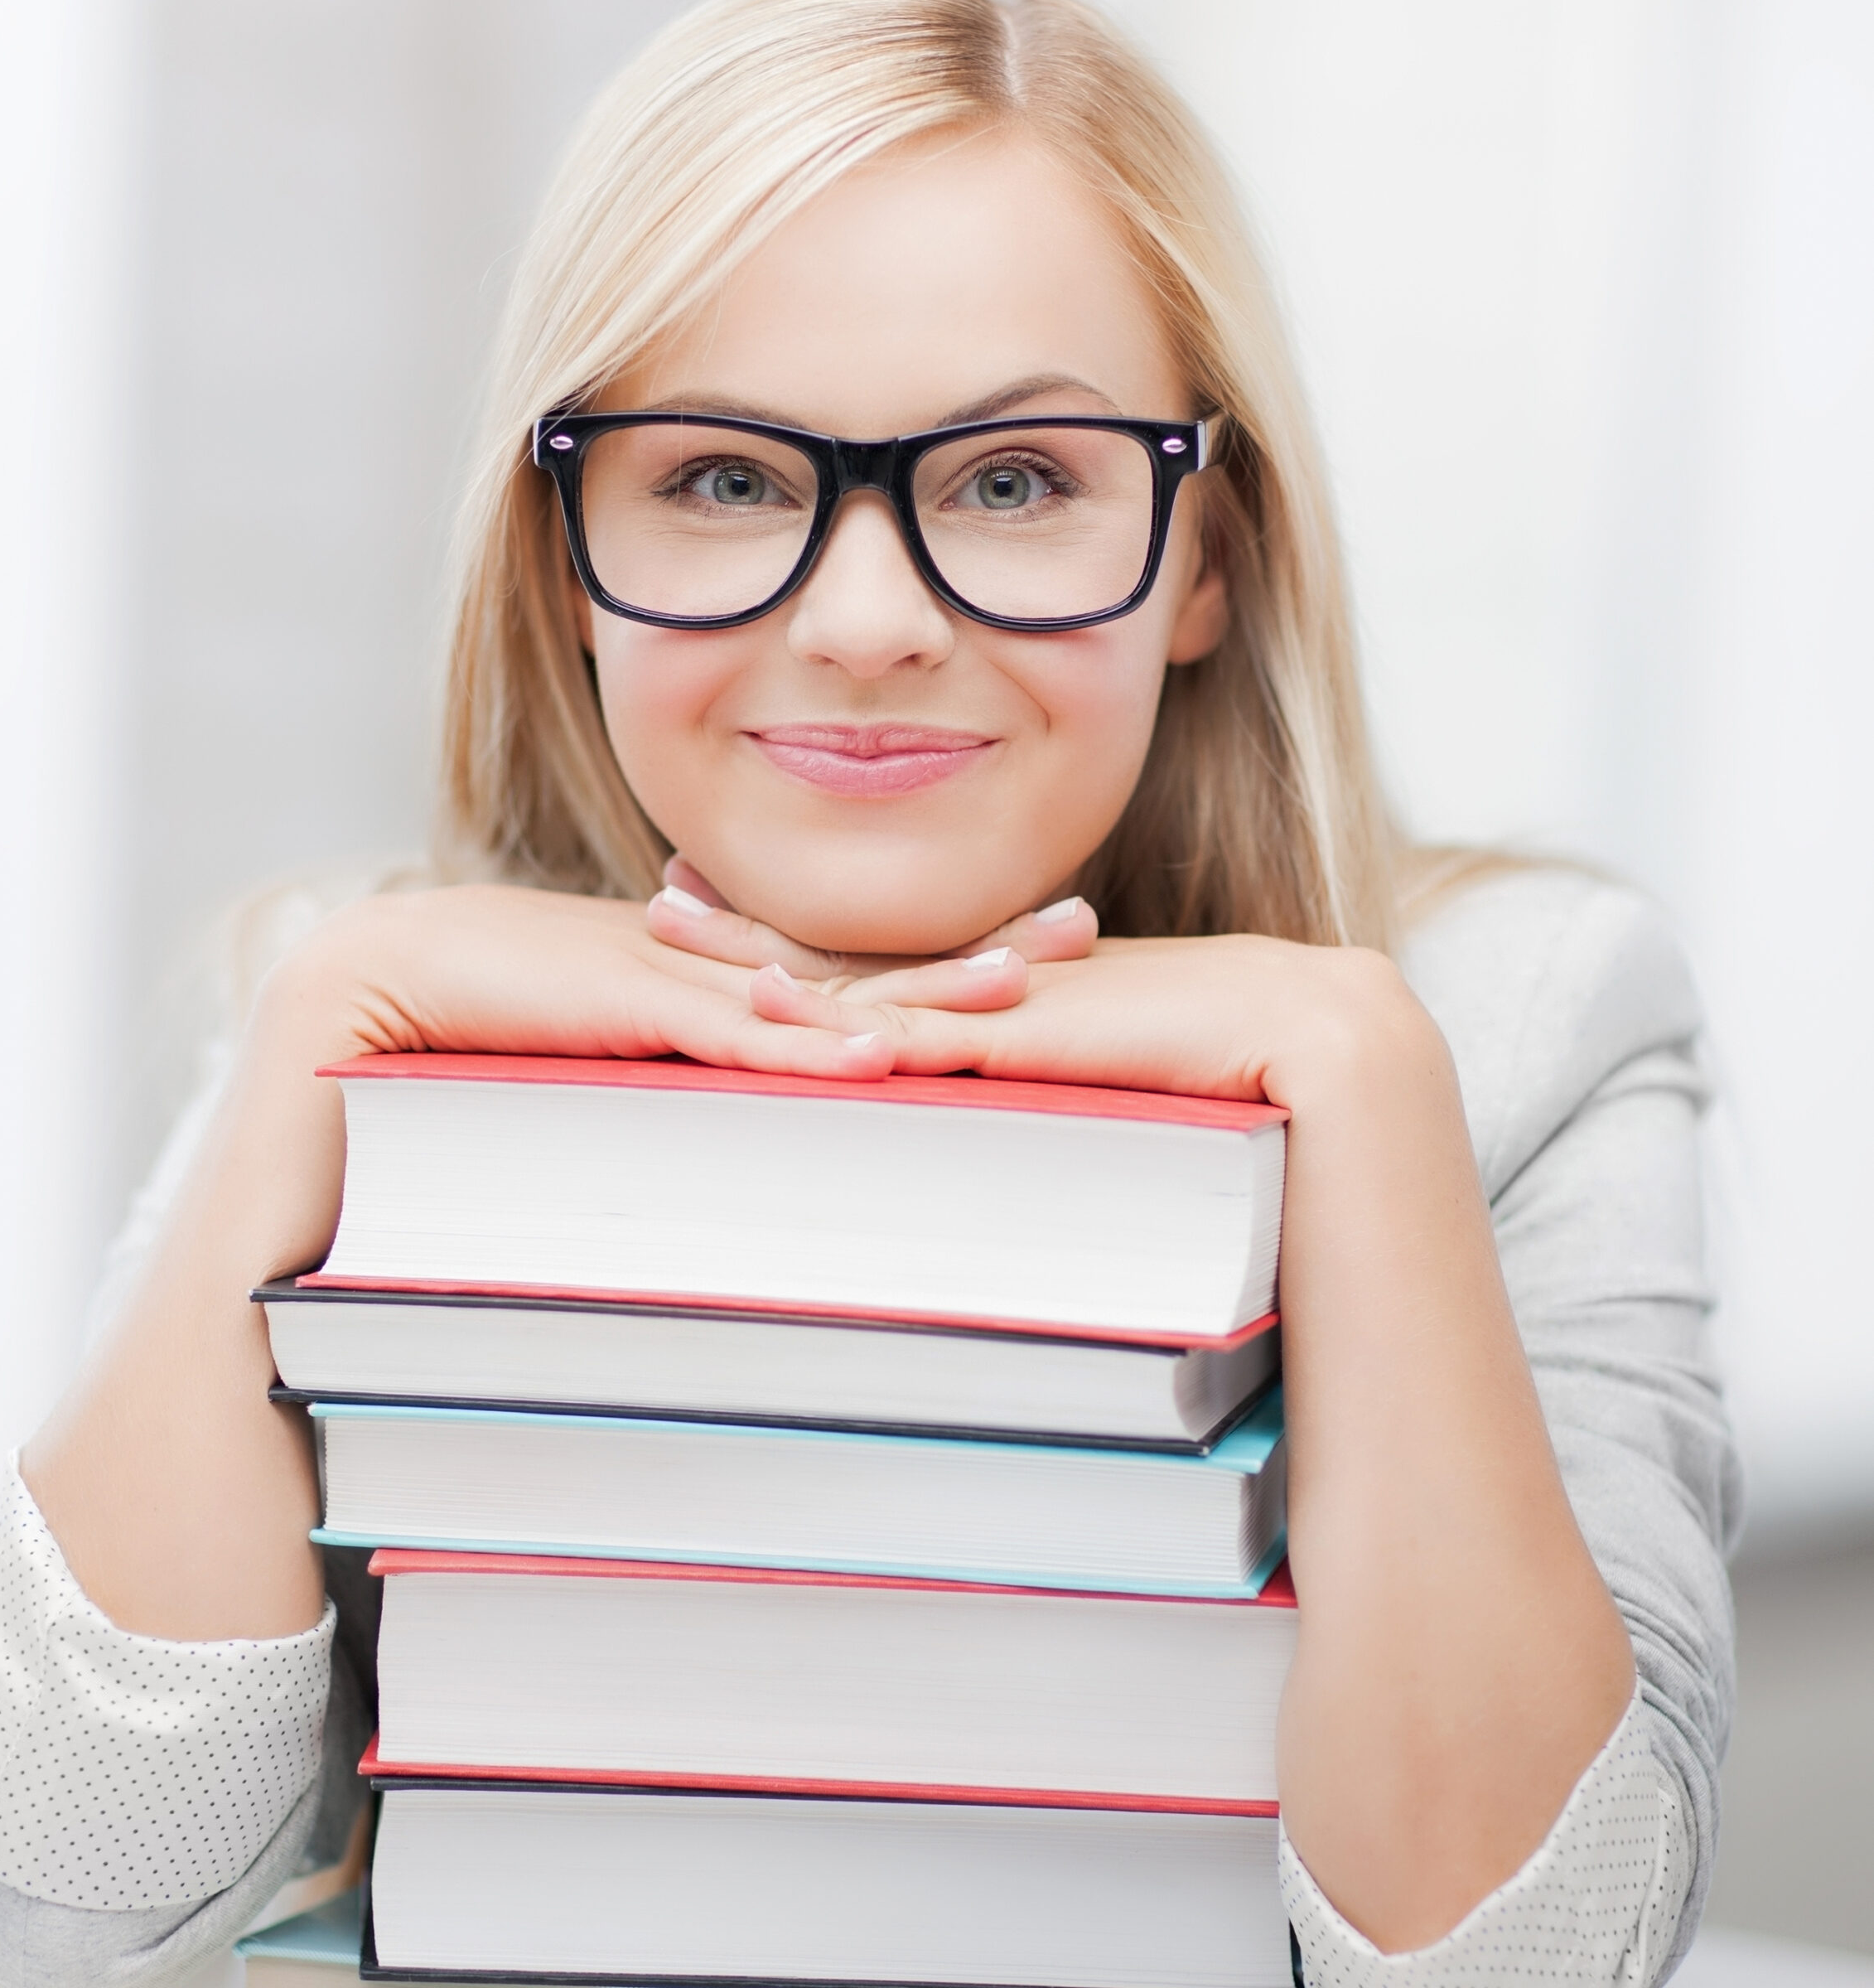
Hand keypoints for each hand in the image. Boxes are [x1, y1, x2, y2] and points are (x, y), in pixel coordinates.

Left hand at [648, 855, 1396, 1106]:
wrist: (1331, 1046)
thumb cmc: (1235, 1066)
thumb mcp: (1112, 1060)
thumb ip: (1045, 1069)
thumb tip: (977, 1093)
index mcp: (1015, 977)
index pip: (885, 953)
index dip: (801, 936)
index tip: (722, 909)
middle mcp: (1007, 973)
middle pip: (858, 950)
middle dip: (757, 931)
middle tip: (664, 903)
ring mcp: (1025, 997)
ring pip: (882, 980)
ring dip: (787, 973)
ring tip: (692, 952)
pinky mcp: (1053, 1032)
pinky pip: (947, 1031)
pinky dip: (876, 1031)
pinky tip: (807, 1032)